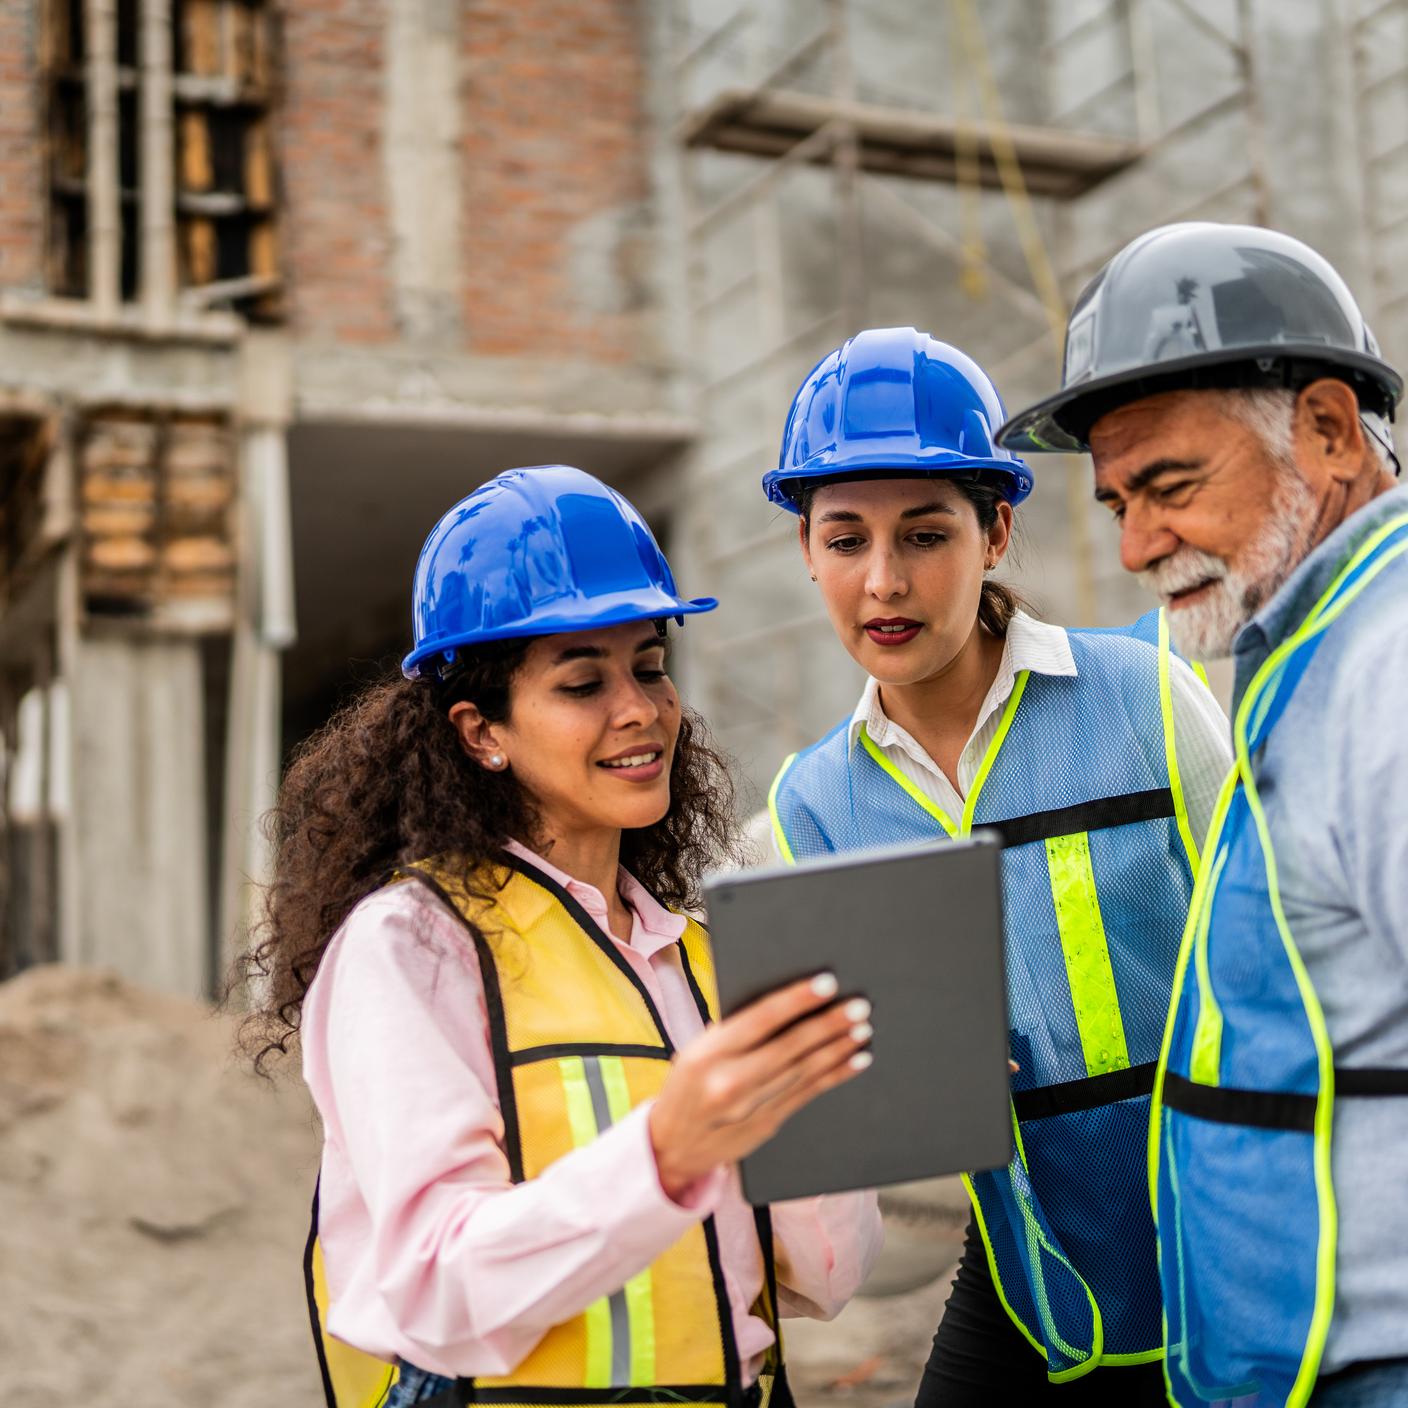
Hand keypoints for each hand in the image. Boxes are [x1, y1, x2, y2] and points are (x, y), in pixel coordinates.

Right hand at [649, 973, 871, 1201]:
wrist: (671, 1146)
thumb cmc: (687, 1085)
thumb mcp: (694, 1050)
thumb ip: (732, 1029)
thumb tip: (784, 1002)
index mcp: (707, 1054)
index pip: (760, 1019)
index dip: (797, 999)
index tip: (827, 983)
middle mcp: (730, 1082)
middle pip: (789, 1047)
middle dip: (828, 1024)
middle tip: (859, 1006)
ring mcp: (750, 1108)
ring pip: (804, 1071)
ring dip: (838, 1048)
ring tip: (863, 1028)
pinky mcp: (767, 1125)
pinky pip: (808, 1095)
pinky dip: (835, 1075)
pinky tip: (856, 1060)